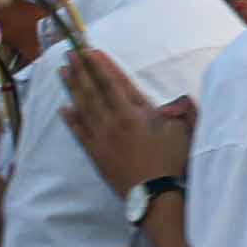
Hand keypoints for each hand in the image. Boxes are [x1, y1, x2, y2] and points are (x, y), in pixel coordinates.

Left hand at [61, 37, 192, 193]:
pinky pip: (79, 132)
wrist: (156, 195)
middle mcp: (114, 122)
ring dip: (72, 88)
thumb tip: (180, 100)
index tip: (91, 51)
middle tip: (69, 54)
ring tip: (63, 72)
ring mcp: (102, 138)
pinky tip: (64, 108)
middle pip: (94, 91)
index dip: (103, 67)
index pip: (115, 84)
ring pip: (83, 107)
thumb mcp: (183, 133)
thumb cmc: (173, 163)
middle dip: (82, 71)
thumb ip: (180, 112)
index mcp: (136, 114)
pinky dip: (71, 120)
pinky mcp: (96, 153)